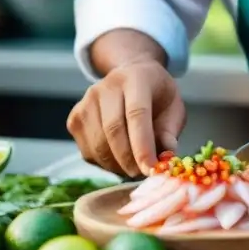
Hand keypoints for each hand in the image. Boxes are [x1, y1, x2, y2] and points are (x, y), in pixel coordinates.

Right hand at [67, 61, 185, 177]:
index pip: (136, 114)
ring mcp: (86, 103)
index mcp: (135, 79)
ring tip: (134, 166)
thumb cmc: (156, 96)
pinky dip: (105, 164)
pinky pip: (88, 152)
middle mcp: (106, 88)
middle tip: (143, 173)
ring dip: (117, 166)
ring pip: (98, 146)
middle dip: (129, 160)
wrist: (130, 76)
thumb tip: (165, 158)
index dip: (143, 145)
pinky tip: (119, 159)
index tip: (150, 168)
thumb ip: (169, 132)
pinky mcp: (74, 120)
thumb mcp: (174, 107)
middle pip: (113, 131)